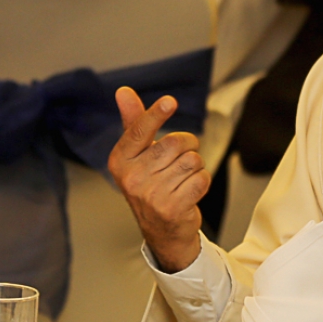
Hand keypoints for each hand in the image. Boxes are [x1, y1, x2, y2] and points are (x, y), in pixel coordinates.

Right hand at [108, 87, 208, 272]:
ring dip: (195, 166)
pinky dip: (202, 181)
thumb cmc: (150, 183)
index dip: (156, 113)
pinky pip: (202, 179)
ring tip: (182, 178)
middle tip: (180, 158)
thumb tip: (123, 91)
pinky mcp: (171, 208)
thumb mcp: (138, 153)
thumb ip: (134, 121)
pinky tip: (189, 191)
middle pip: (175, 142)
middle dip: (187, 145)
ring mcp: (150, 195)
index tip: (170, 100)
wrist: (161, 230)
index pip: (140, 130)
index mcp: (120, 160)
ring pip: (192, 160)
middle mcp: (131, 178)